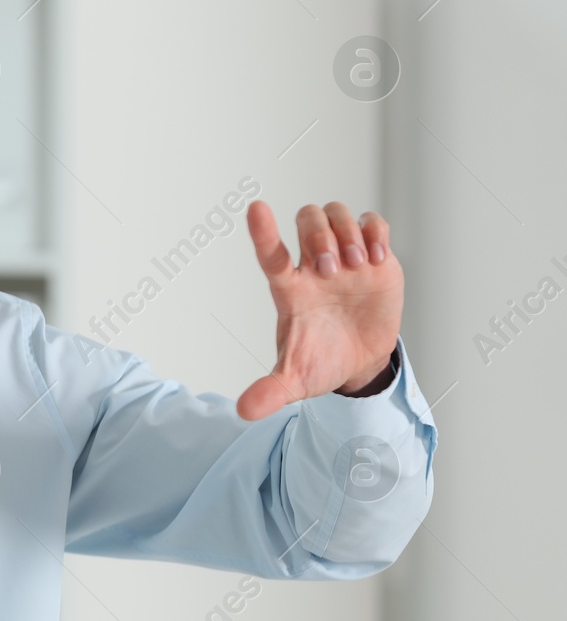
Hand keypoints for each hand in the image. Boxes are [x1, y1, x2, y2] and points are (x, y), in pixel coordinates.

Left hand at [237, 200, 403, 420]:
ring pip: (335, 214)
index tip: (255, 209)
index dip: (263, 232)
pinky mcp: (374, 257)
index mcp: (289, 288)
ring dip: (346, 232)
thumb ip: (270, 391)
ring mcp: (344, 257)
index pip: (270, 253)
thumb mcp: (295, 380)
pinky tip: (377, 257)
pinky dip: (374, 230)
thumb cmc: (321, 362)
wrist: (359, 363)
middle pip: (307, 220)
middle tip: (331, 270)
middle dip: (318, 237)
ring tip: (357, 266)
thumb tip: (243, 411)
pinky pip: (371, 221)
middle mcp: (312, 265)